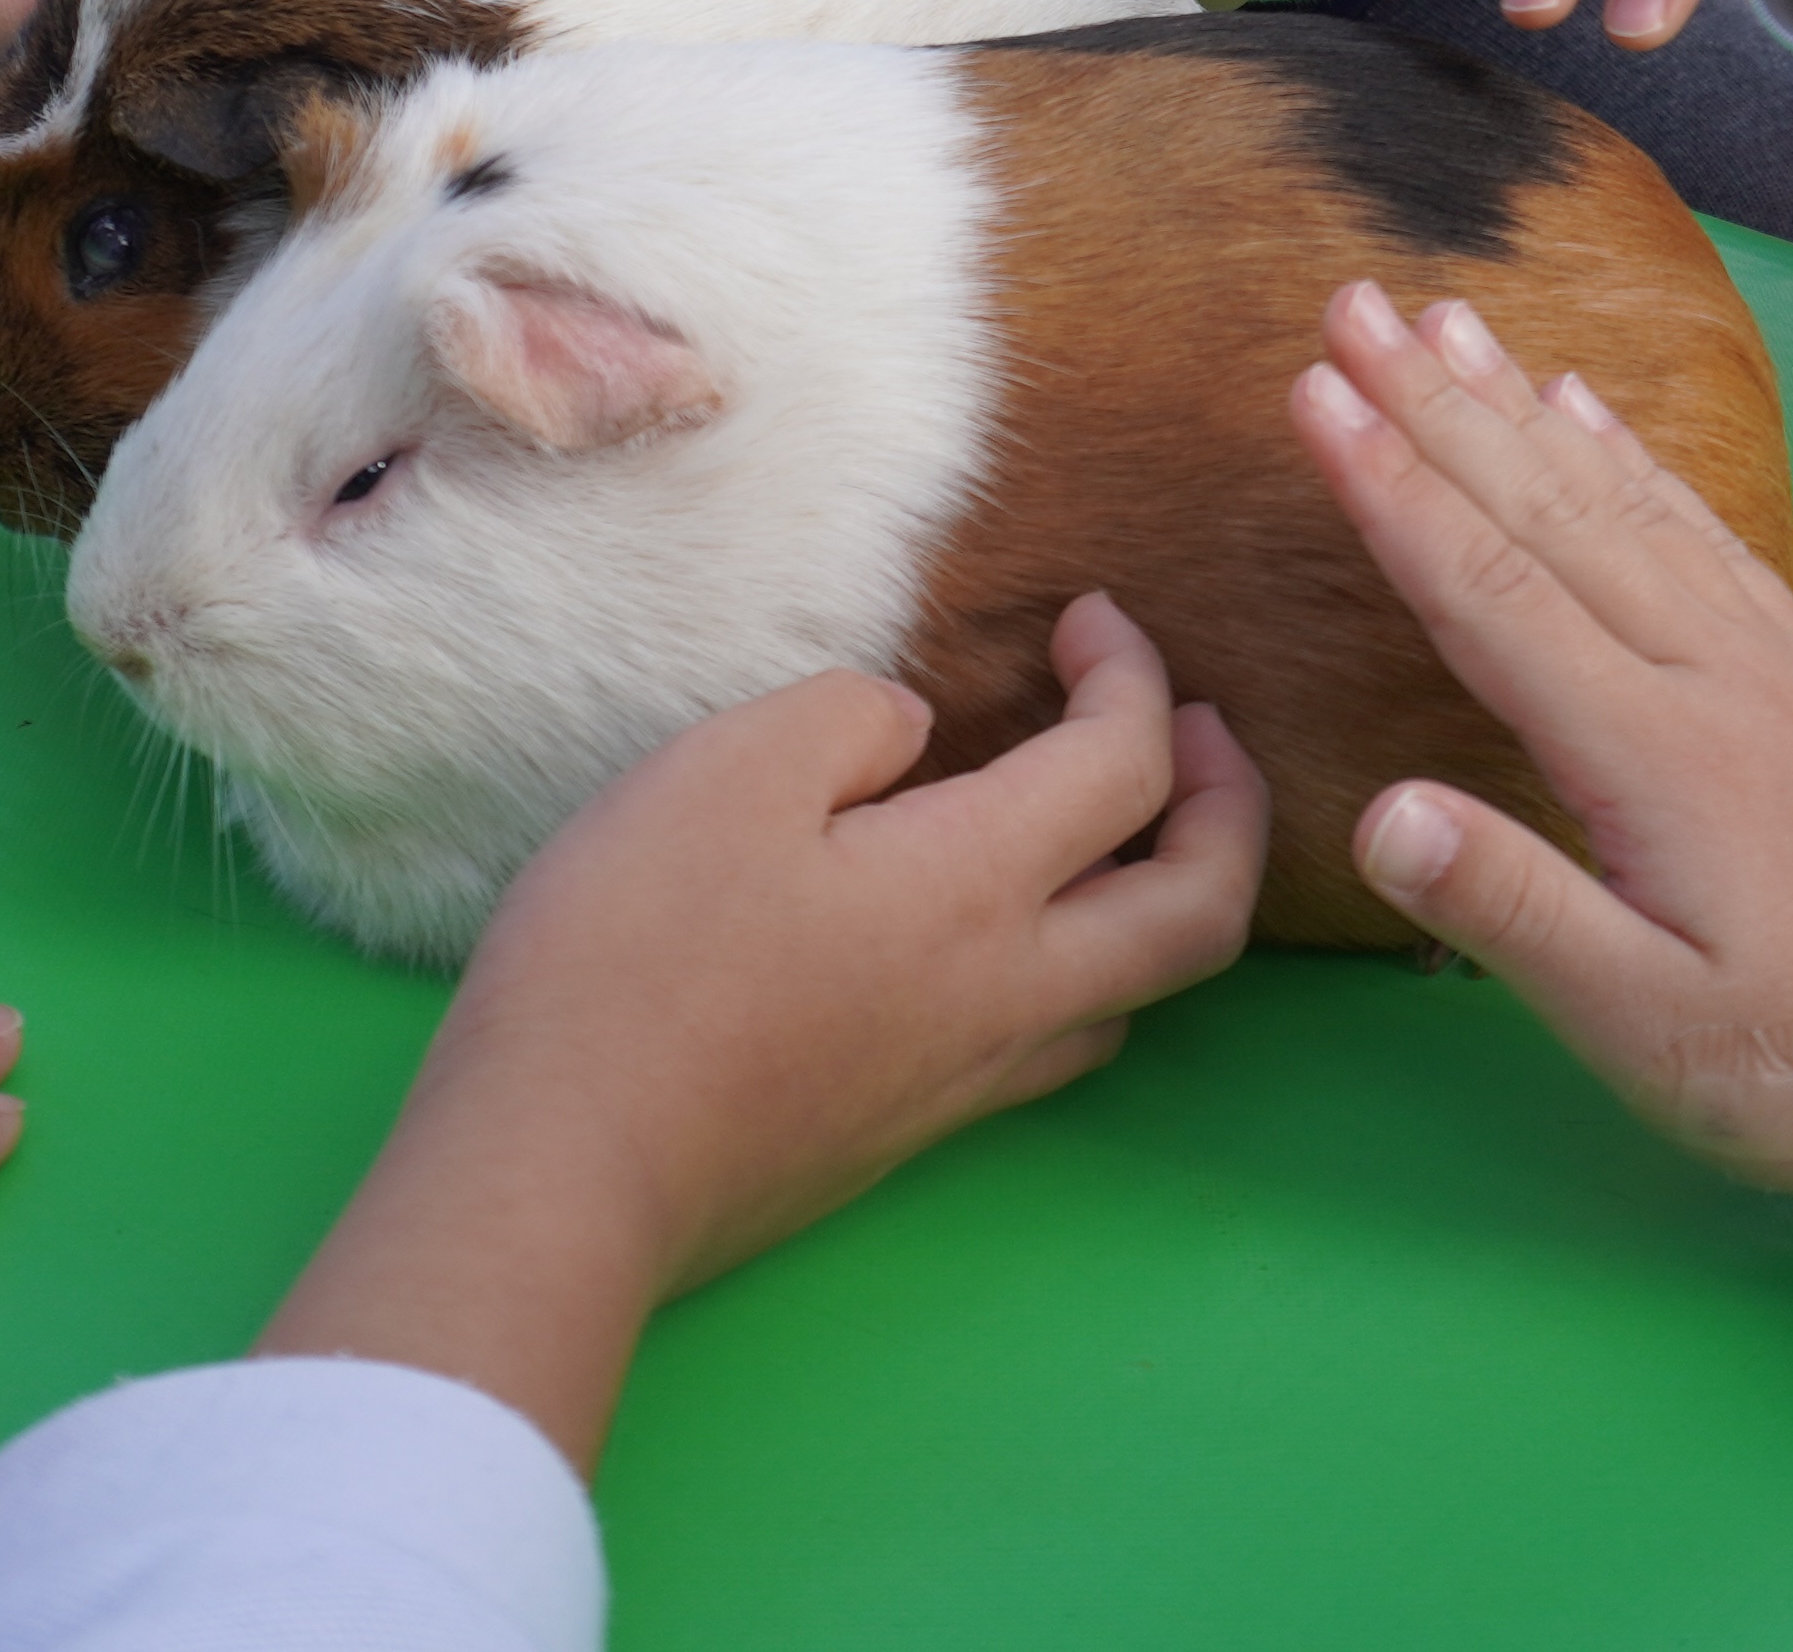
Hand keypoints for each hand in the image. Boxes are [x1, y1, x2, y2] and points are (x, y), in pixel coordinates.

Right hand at [259, 596, 1263, 1467]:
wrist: (561, 1175)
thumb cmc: (634, 957)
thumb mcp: (725, 770)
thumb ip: (850, 720)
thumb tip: (919, 734)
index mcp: (979, 889)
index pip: (1128, 766)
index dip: (1133, 672)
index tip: (1092, 617)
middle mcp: (1008, 996)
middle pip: (1202, 913)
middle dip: (1231, 806)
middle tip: (1198, 729)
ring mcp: (962, 1082)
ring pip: (1134, 996)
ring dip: (1163, 897)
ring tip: (1116, 829)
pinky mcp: (903, 1135)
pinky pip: (1048, 1042)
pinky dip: (1076, 963)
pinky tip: (996, 931)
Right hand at [1291, 284, 1792, 1242]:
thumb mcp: (1647, 1029)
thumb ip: (1515, 915)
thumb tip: (1379, 816)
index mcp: (1650, 752)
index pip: (1490, 589)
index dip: (1392, 488)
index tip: (1311, 391)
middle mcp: (1706, 671)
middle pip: (1547, 509)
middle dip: (1437, 401)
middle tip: (1349, 301)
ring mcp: (1765, 659)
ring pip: (1623, 497)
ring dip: (1522, 404)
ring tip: (1448, 318)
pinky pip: (1700, 526)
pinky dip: (1630, 454)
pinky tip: (1588, 410)